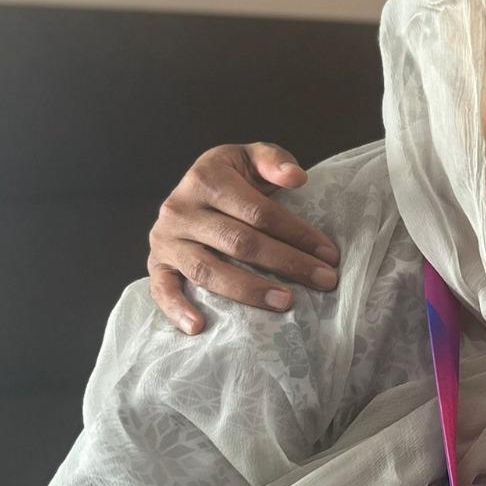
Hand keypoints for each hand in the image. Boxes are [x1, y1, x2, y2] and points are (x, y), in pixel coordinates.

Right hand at [147, 142, 340, 332]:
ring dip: (248, 291)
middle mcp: (181, 208)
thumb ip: (274, 160)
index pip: (260, 212)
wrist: (193, 187)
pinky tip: (199, 328)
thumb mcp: (252, 157)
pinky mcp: (156, 263)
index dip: (298, 234)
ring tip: (286, 302)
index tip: (329, 254)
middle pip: (240, 243)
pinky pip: (161, 289)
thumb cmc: (233, 178)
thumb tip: (296, 177)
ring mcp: (166, 239)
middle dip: (287, 263)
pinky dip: (177, 309)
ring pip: (208, 270)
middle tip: (324, 281)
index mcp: (206, 177)